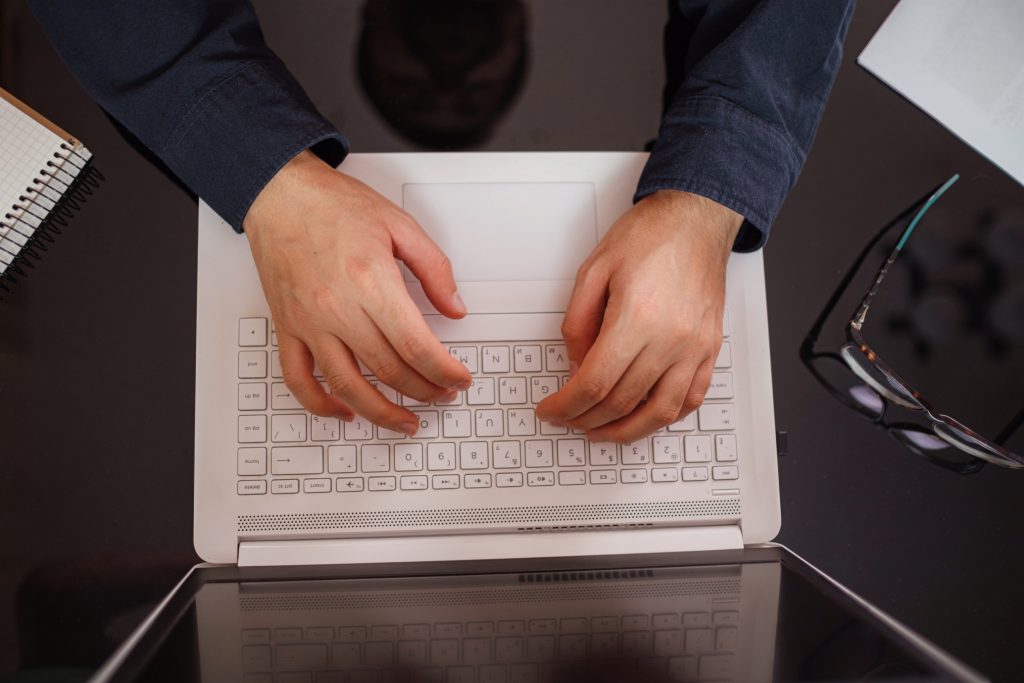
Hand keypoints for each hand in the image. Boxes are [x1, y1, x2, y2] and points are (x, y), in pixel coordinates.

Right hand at [243, 151, 471, 435]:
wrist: (279, 193)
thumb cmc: (333, 204)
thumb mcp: (399, 224)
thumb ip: (434, 268)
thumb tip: (455, 307)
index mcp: (370, 281)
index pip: (416, 345)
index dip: (444, 371)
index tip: (459, 380)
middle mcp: (337, 307)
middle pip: (389, 369)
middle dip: (424, 391)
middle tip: (442, 396)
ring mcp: (309, 322)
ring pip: (347, 386)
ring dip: (381, 412)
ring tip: (405, 422)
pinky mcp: (287, 328)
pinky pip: (299, 379)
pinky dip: (321, 404)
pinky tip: (344, 412)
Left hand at [536, 190, 741, 441]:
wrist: (696, 218)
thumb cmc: (650, 236)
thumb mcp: (593, 270)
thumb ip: (578, 323)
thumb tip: (576, 364)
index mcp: (636, 318)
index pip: (594, 384)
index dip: (566, 406)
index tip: (552, 410)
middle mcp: (670, 338)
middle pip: (621, 402)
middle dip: (586, 419)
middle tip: (567, 419)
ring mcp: (695, 347)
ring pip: (659, 412)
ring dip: (626, 431)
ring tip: (601, 431)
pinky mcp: (709, 348)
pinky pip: (691, 398)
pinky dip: (665, 417)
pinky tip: (645, 417)